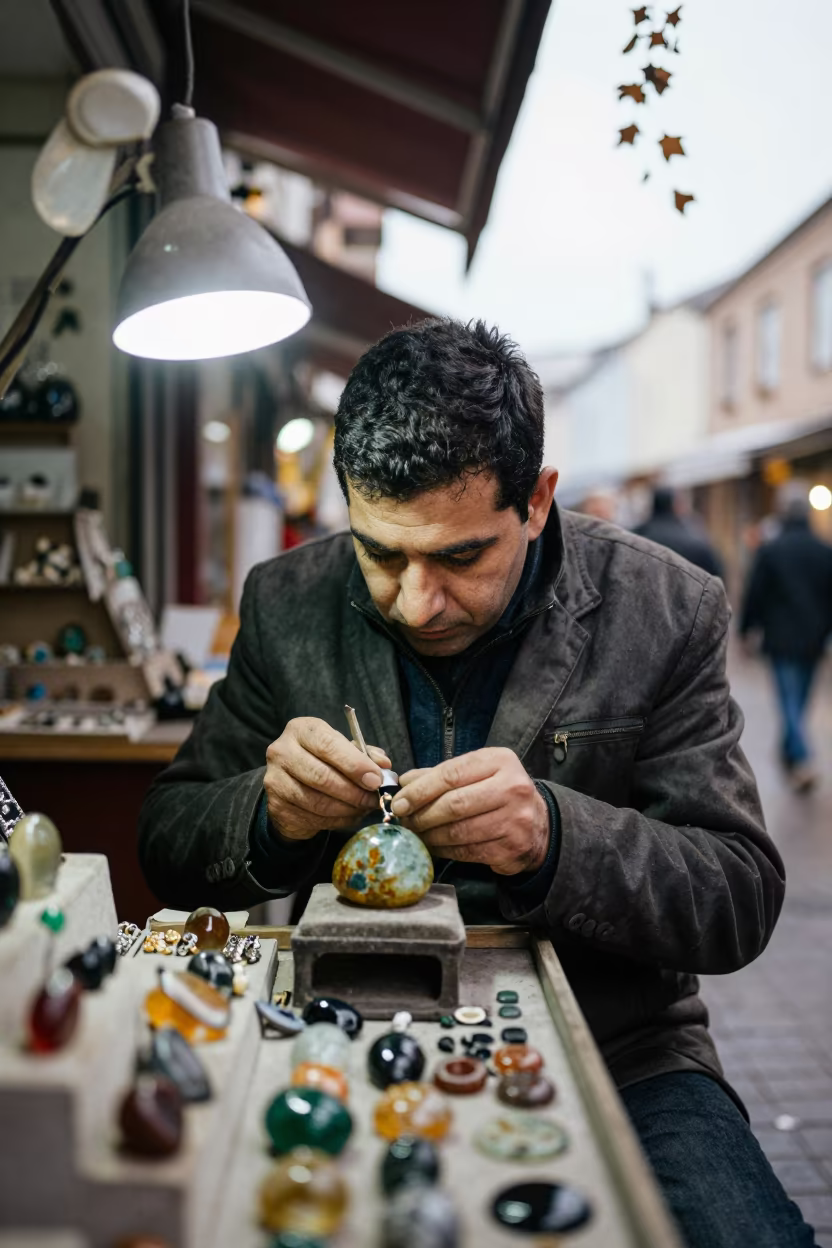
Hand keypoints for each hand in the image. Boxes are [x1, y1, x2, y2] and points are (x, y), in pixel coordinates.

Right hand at [265, 717, 390, 839]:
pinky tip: (348, 816)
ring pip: (317, 801)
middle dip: (353, 791)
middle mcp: (282, 751)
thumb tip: (384, 765)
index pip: (328, 745)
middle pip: (321, 776)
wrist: (291, 782)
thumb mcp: (343, 749)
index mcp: (301, 730)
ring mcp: (275, 780)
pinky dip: (336, 820)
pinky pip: (312, 818)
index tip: (376, 780)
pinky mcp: (276, 806)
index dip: (355, 764)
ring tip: (363, 809)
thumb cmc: (323, 760)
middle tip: (373, 800)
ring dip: (347, 809)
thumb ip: (365, 754)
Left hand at [391, 747, 549, 875]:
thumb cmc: (500, 793)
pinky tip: (434, 846)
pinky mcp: (511, 847)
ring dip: (430, 835)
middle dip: (422, 815)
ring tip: (416, 834)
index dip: (420, 790)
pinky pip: (467, 851)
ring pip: (458, 831)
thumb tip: (405, 782)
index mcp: (500, 761)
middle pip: (454, 804)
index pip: (451, 774)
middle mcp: (512, 788)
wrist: (539, 825)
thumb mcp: (478, 773)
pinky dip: (445, 850)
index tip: (399, 802)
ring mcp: (515, 820)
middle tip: (405, 821)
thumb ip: (442, 775)